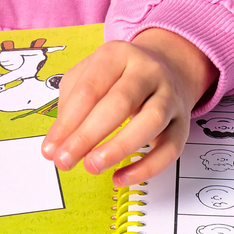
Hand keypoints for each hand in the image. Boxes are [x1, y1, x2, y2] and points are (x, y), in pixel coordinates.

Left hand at [41, 28, 215, 187]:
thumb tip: (57, 143)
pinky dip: (146, 168)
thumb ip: (70, 104)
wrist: (167, 68)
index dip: (68, 121)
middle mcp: (147, 71)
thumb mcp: (89, 74)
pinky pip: (170, 148)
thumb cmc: (118, 76)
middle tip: (65, 160)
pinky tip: (120, 178)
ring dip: (119, 147)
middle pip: (120, 102)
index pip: (90, 87)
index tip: (50, 149)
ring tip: (92, 166)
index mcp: (118, 54)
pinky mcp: (182, 123)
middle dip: (88, 135)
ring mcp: (169, 96)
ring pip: (151, 120)